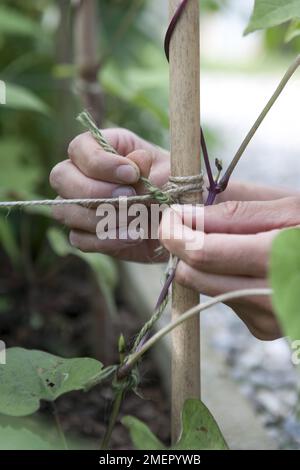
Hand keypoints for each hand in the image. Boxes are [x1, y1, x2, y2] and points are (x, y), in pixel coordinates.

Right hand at [50, 128, 169, 261]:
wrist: (180, 224)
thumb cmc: (173, 188)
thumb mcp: (167, 173)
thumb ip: (149, 169)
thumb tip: (135, 161)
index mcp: (103, 147)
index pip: (79, 148)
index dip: (100, 163)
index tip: (131, 174)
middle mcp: (83, 173)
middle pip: (61, 177)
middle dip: (94, 191)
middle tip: (129, 199)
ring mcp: (80, 205)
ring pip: (65, 210)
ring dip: (101, 219)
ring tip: (136, 220)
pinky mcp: (85, 233)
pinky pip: (78, 239)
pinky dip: (105, 240)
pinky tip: (132, 236)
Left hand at [159, 197, 299, 339]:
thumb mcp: (289, 206)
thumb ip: (235, 209)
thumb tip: (184, 212)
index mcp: (279, 257)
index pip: (202, 252)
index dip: (175, 231)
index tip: (170, 216)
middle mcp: (271, 297)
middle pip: (193, 274)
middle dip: (182, 248)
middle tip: (188, 226)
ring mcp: (267, 319)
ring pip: (203, 287)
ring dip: (202, 264)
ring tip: (229, 245)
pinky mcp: (264, 330)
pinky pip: (220, 300)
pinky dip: (222, 280)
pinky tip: (247, 268)